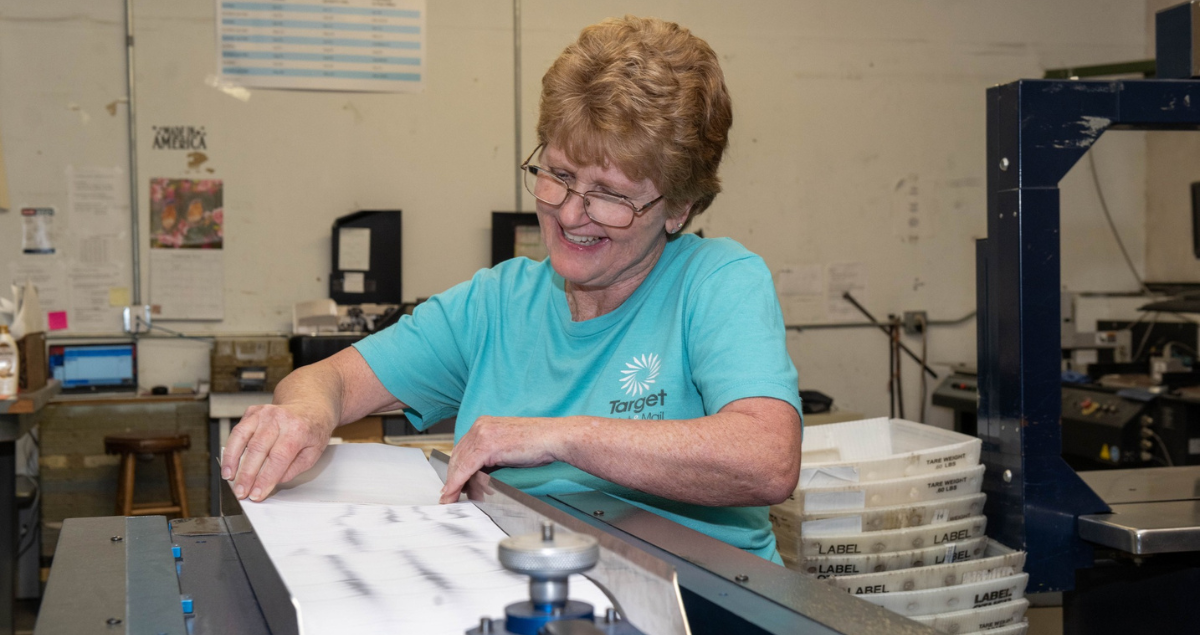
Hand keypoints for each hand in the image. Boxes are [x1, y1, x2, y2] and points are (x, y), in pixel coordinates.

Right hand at [221, 403, 335, 501]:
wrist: (309, 406)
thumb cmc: (312, 430)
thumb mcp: (313, 453)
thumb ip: (293, 469)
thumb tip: (271, 481)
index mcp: (298, 429)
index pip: (278, 458)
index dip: (265, 478)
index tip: (256, 494)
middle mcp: (278, 418)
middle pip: (257, 449)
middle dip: (246, 475)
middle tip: (241, 492)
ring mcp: (263, 413)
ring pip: (242, 438)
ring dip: (233, 461)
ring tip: (229, 479)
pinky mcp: (252, 412)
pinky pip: (237, 432)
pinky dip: (231, 449)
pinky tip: (229, 464)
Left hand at [439, 416, 563, 503]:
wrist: (554, 437)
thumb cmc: (538, 444)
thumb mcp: (507, 449)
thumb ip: (490, 457)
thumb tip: (478, 474)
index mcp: (484, 424)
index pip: (462, 449)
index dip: (454, 469)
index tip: (450, 484)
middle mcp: (480, 426)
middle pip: (457, 456)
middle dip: (451, 478)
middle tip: (448, 496)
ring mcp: (483, 434)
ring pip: (459, 463)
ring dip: (452, 484)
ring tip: (449, 499)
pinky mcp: (487, 445)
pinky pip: (466, 468)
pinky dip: (457, 483)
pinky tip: (453, 493)